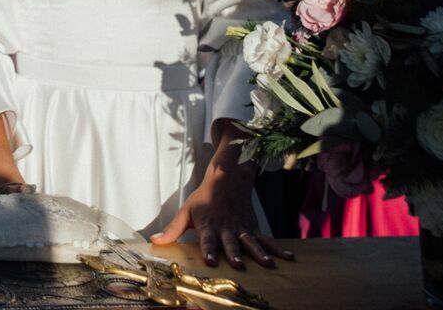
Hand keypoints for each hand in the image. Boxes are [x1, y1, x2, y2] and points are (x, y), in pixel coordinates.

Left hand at [151, 159, 293, 269]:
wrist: (227, 179)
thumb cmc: (204, 199)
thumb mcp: (186, 211)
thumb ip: (173, 229)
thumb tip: (155, 242)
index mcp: (208, 225)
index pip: (207, 240)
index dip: (209, 250)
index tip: (211, 261)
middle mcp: (226, 228)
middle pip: (230, 242)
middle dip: (235, 253)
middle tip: (239, 265)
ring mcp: (241, 227)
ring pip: (251, 241)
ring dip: (258, 253)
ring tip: (267, 264)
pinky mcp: (253, 227)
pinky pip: (266, 238)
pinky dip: (276, 248)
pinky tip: (287, 258)